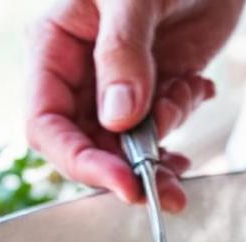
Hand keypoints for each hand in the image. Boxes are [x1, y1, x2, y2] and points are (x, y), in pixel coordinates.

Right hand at [26, 0, 243, 211]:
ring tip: (189, 122)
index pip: (48, 124)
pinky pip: (161, 124)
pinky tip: (198, 86)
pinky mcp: (154, 84)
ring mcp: (118, 83)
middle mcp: (80, 72)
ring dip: (163, 153)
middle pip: (90, 144)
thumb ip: (123, 54)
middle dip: (130, 169)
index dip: (81, 161)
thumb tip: (118, 119)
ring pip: (128, 144)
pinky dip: (183, 117)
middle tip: (172, 190)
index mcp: (54, 46)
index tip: (124, 183)